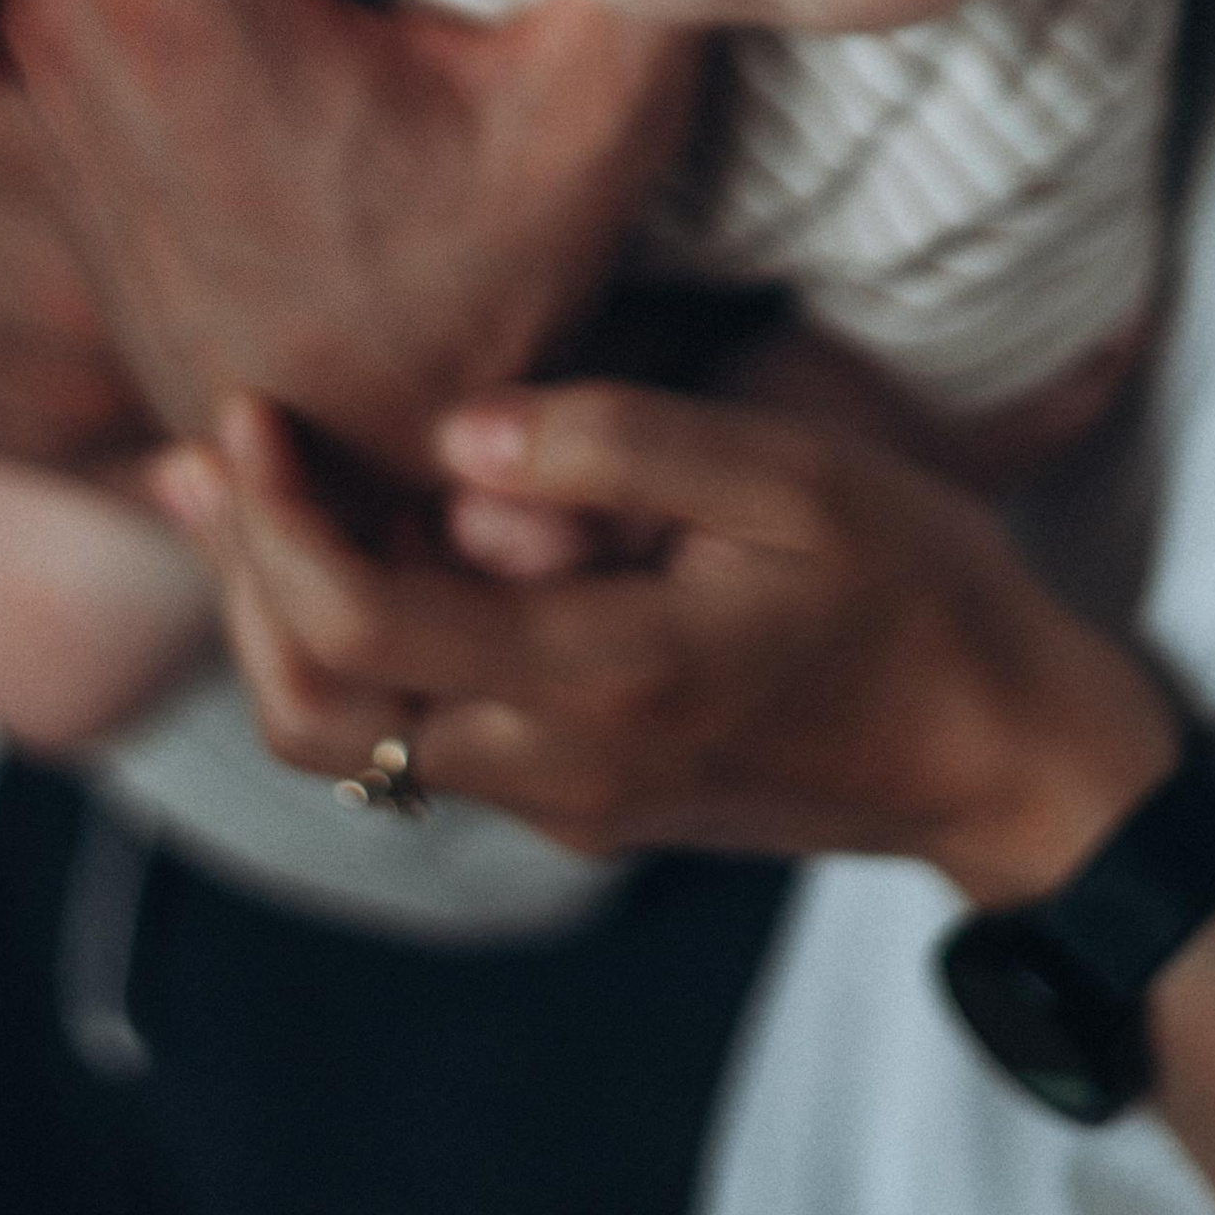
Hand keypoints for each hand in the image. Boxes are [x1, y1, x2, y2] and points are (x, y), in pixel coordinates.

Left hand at [161, 382, 1179, 897]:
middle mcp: (558, 768)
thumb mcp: (795, 478)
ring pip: (354, 745)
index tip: (244, 412)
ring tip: (256, 491)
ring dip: (285, 621)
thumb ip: (620, 447)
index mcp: (602, 678)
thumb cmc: (918, 593)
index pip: (358, 630)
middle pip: (312, 716)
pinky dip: (366, 646)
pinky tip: (375, 542)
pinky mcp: (583, 800)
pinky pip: (427, 739)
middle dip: (240, 581)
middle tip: (209, 452)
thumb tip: (455, 432)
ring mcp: (566, 802)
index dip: (271, 522)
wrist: (1005, 758)